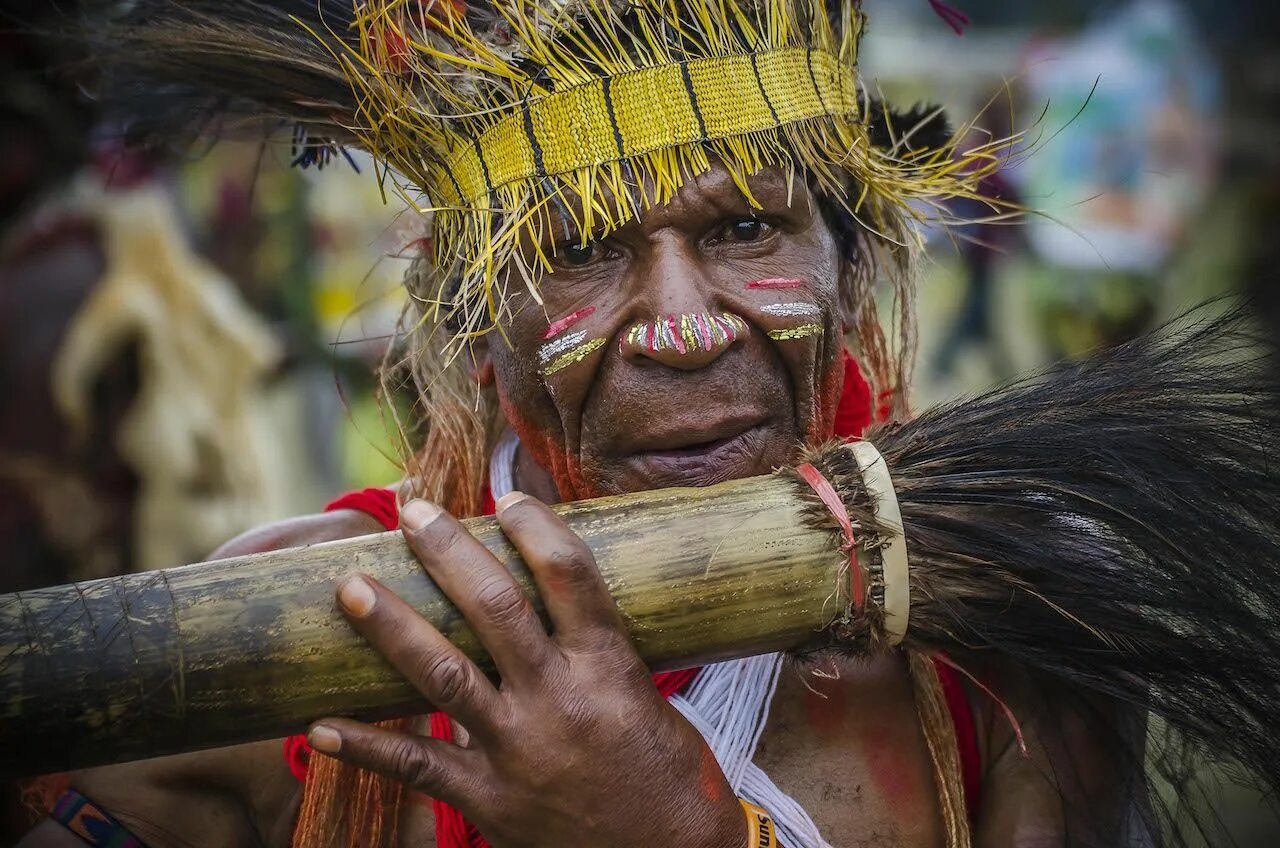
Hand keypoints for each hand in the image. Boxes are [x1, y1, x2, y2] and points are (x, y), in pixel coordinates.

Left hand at [307, 492, 745, 847]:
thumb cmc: (668, 771)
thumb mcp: (644, 692)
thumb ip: (594, 646)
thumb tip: (549, 587)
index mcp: (611, 667)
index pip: (569, 574)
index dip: (535, 525)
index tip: (505, 494)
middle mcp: (561, 700)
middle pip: (495, 607)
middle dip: (447, 552)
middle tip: (411, 512)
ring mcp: (520, 752)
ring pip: (443, 675)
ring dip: (391, 627)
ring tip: (350, 588)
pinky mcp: (491, 802)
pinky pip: (417, 767)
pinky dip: (366, 745)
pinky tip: (320, 725)